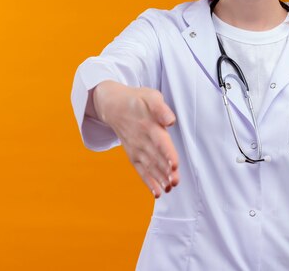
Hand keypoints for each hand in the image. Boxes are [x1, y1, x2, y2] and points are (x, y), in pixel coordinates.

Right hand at [92, 81, 179, 197]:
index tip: (174, 165)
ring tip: (169, 189)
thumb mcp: (150, 96)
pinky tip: (157, 193)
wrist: (114, 106)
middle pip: (156, 157)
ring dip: (159, 179)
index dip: (167, 153)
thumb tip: (170, 121)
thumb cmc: (137, 100)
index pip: (160, 142)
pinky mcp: (133, 155)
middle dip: (166, 171)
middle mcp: (142, 139)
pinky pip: (141, 170)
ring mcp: (136, 149)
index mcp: (149, 125)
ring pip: (149, 166)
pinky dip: (149, 182)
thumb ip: (161, 109)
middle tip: (175, 181)